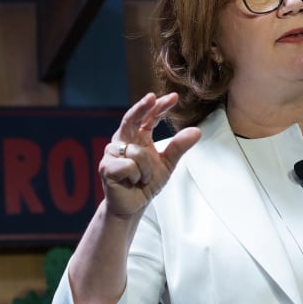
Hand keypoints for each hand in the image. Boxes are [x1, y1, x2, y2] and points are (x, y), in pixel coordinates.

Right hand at [99, 92, 200, 216]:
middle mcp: (123, 140)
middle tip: (152, 97)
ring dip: (146, 168)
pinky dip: (136, 176)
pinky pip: (128, 166)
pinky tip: (131, 182)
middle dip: (141, 107)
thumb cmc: (147, 183)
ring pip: (137, 152)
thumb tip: (196, 131)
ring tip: (142, 179)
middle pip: (131, 118)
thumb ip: (178, 147)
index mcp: (138, 136)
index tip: (174, 97)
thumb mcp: (167, 164)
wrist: (132, 206)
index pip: (149, 117)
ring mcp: (112, 153)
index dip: (160, 107)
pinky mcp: (105, 167)